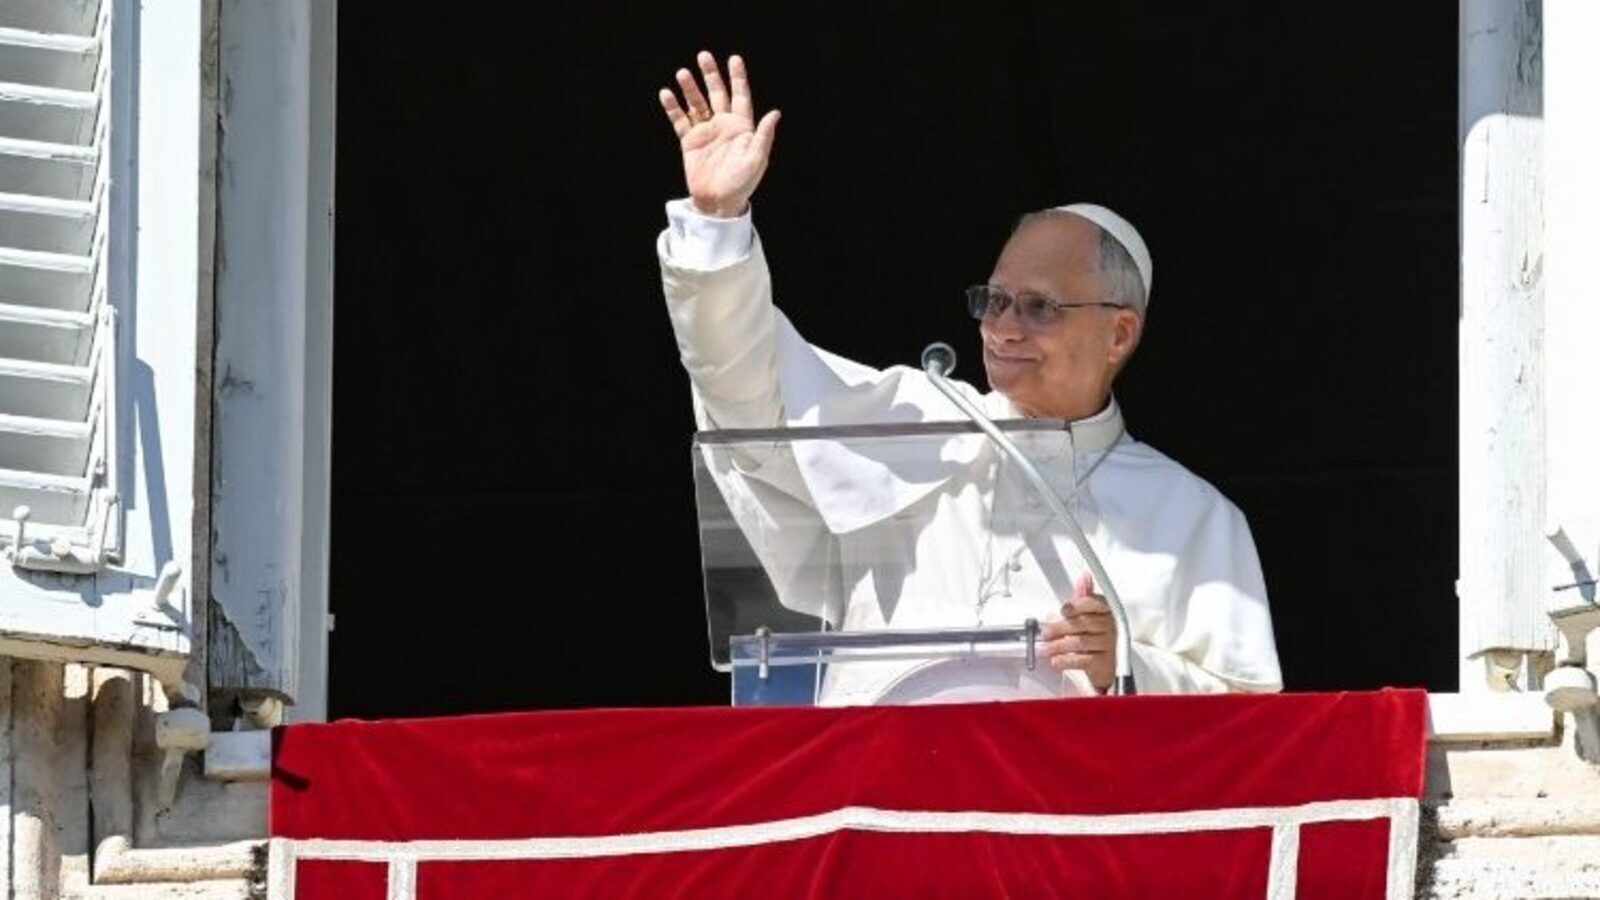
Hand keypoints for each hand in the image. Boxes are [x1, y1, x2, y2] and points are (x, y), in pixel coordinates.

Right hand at [659, 52, 780, 217]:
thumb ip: (764, 135)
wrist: (719, 203)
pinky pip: (680, 121)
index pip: (741, 96)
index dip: (738, 78)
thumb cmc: (742, 183)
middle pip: (717, 94)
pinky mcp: (690, 142)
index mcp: (742, 127)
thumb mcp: (757, 159)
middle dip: (711, 75)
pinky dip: (673, 108)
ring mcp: (706, 133)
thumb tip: (775, 113)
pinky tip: (666, 94)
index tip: (734, 59)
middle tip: (703, 56)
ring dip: (690, 89)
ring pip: (697, 104)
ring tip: (682, 73)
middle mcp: (723, 126)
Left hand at [1041, 572, 1115, 692]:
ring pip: (1080, 642)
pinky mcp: (1104, 663)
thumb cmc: (1097, 635)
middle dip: (1060, 628)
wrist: (1108, 663)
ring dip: (1059, 645)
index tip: (1063, 610)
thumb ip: (1083, 597)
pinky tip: (1056, 660)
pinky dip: (1067, 660)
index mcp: (1106, 611)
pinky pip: (1083, 661)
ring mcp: (1109, 645)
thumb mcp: (1090, 614)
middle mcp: (1110, 626)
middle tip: (1046, 632)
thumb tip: (1084, 577)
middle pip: (1083, 623)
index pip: (1092, 603)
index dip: (1076, 605)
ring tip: (1045, 648)